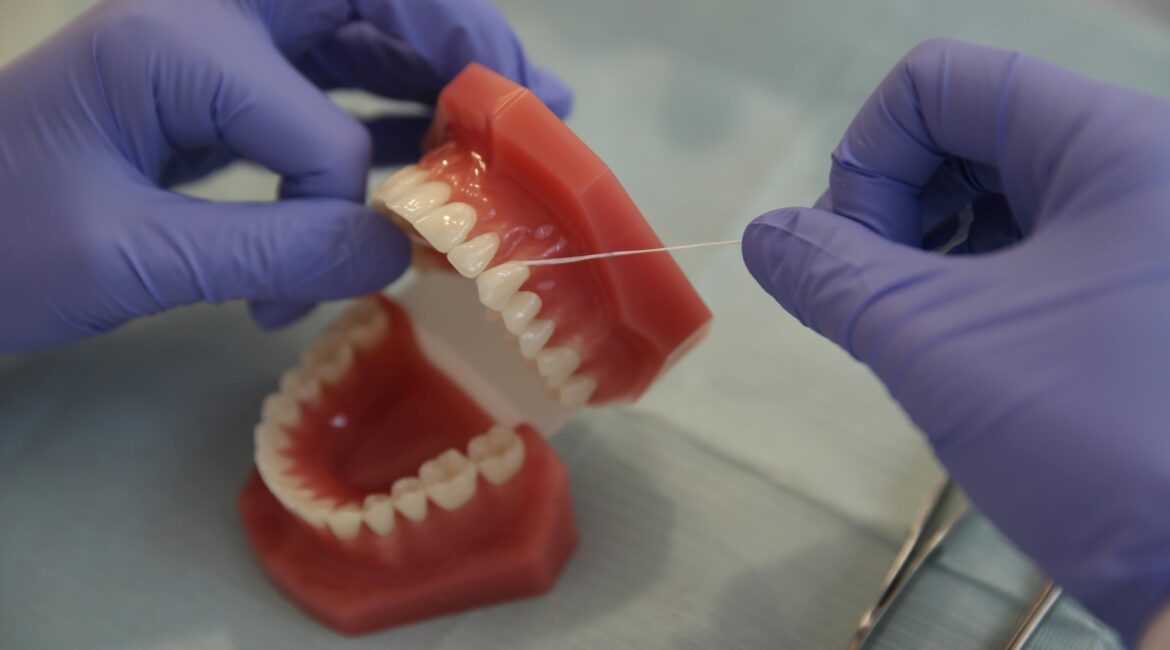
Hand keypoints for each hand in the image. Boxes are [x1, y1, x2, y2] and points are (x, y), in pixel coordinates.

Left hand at [0, 0, 570, 350]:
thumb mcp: (133, 257)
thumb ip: (277, 254)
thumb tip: (400, 255)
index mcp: (182, 39)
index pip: (317, 127)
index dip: (340, 209)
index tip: (310, 284)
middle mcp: (210, 19)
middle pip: (368, 4)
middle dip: (462, 46)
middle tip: (539, 97)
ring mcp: (214, 47)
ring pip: (355, 36)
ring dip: (437, 71)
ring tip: (511, 110)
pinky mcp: (216, 88)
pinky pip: (323, 84)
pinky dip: (382, 113)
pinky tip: (431, 140)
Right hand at [742, 39, 1169, 645]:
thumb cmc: (1097, 443)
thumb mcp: (938, 347)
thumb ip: (831, 275)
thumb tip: (761, 235)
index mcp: (1111, 142)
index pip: (938, 84)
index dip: (866, 160)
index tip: (860, 259)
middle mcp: (1141, 164)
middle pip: (966, 130)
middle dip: (895, 209)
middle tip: (881, 300)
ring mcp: (1149, 226)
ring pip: (996, 188)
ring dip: (930, 250)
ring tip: (926, 332)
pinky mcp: (1145, 282)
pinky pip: (1035, 240)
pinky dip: (975, 278)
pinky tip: (966, 344)